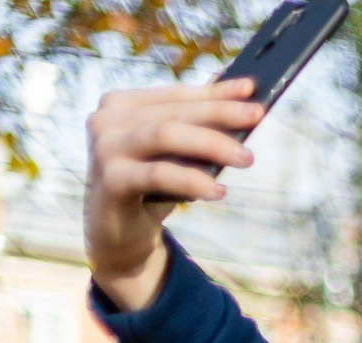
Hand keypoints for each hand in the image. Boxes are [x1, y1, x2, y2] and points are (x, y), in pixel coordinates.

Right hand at [84, 80, 263, 310]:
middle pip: (174, 112)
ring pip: (166, 134)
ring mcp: (104, 149)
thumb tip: (241, 100)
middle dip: (220, 113)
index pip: (176, 94)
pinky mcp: (110, 180)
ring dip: (211, 143)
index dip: (215, 91)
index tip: (252, 88)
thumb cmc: (151, 188)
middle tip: (257, 116)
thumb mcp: (174, 155)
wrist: (118, 233)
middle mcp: (107, 121)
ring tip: (247, 158)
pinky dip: (193, 180)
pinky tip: (220, 190)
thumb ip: (196, 128)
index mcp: (121, 105)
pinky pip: (159, 174)